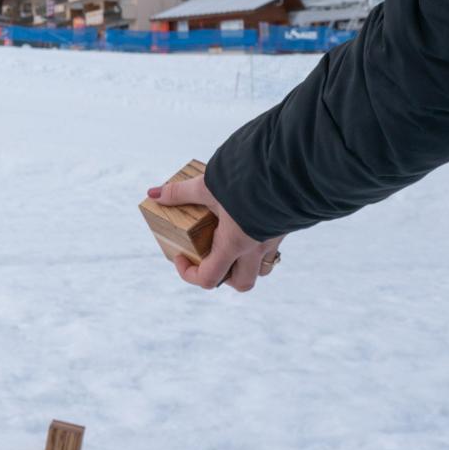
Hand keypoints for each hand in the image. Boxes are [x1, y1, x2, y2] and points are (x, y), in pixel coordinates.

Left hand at [147, 177, 284, 291]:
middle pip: (241, 283)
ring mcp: (274, 239)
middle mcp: (256, 248)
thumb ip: (181, 192)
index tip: (179, 256)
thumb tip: (154, 193)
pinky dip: (257, 244)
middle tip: (210, 256)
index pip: (209, 278)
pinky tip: (250, 221)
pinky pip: (271, 248)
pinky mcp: (285, 226)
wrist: (294, 166)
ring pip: (261, 269)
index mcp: (234, 244)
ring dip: (245, 264)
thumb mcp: (209, 185)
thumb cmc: (249, 178)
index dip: (188, 274)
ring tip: (231, 243)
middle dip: (223, 277)